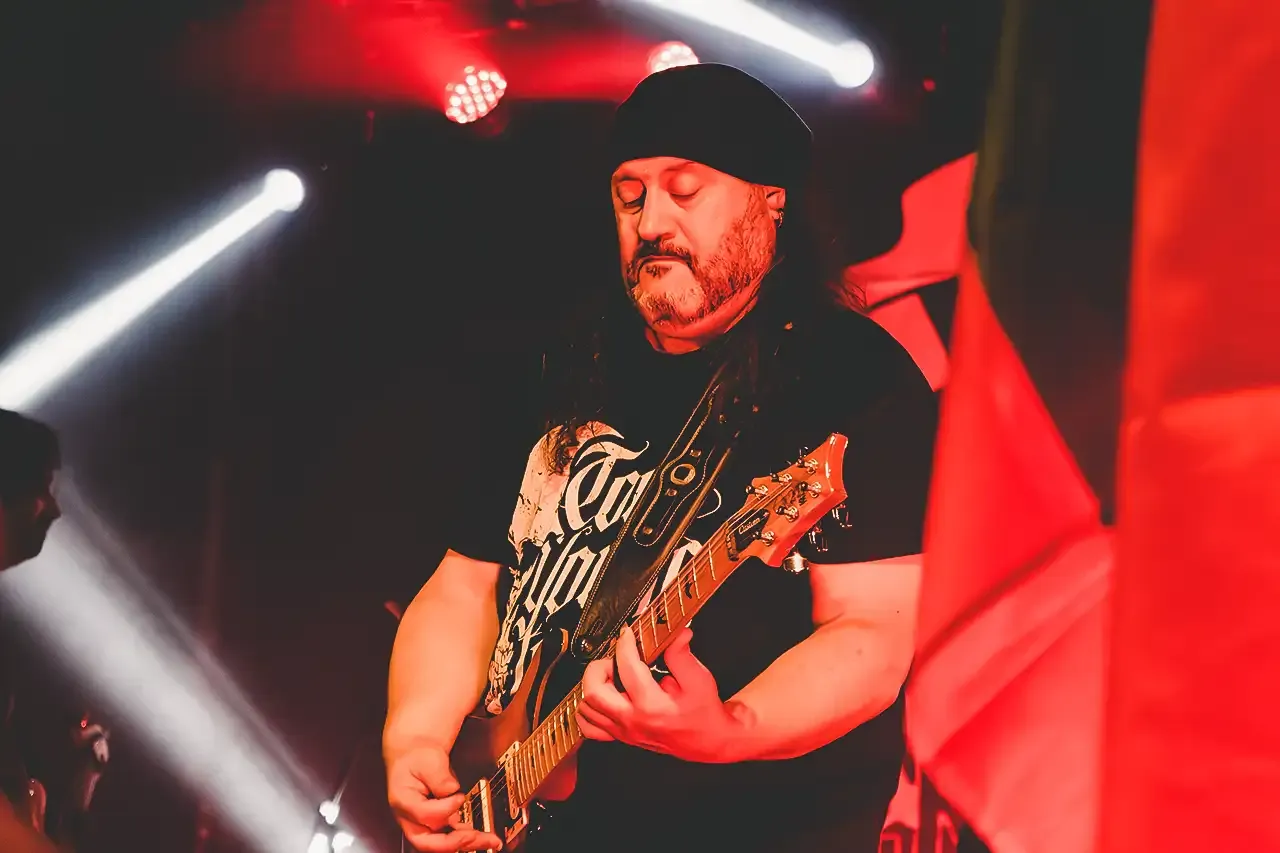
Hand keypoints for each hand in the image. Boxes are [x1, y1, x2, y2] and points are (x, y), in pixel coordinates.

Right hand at [386, 743, 503, 851]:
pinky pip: (450, 837)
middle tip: (475, 836)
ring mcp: (422, 824)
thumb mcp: (428, 759)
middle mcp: (410, 818)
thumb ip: (439, 776)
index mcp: (403, 801)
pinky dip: (467, 838)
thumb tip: (452, 789)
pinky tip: (483, 836)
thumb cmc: (418, 758)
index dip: (445, 808)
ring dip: (466, 843)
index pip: (425, 815)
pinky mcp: (436, 825)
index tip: (459, 796)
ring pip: (441, 844)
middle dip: (454, 842)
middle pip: (427, 842)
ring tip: (490, 840)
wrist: (416, 757)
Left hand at [576, 626, 743, 762]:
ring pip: (587, 709)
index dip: (625, 644)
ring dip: (592, 687)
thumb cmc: (704, 713)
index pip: (627, 667)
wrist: (709, 741)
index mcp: (651, 706)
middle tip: (613, 659)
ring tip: (610, 676)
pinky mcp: (622, 737)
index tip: (628, 634)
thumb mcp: (699, 679)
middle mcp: (633, 721)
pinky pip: (590, 728)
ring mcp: (624, 732)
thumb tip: (676, 633)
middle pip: (594, 692)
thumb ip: (682, 655)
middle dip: (598, 667)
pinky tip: (602, 698)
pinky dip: (589, 712)